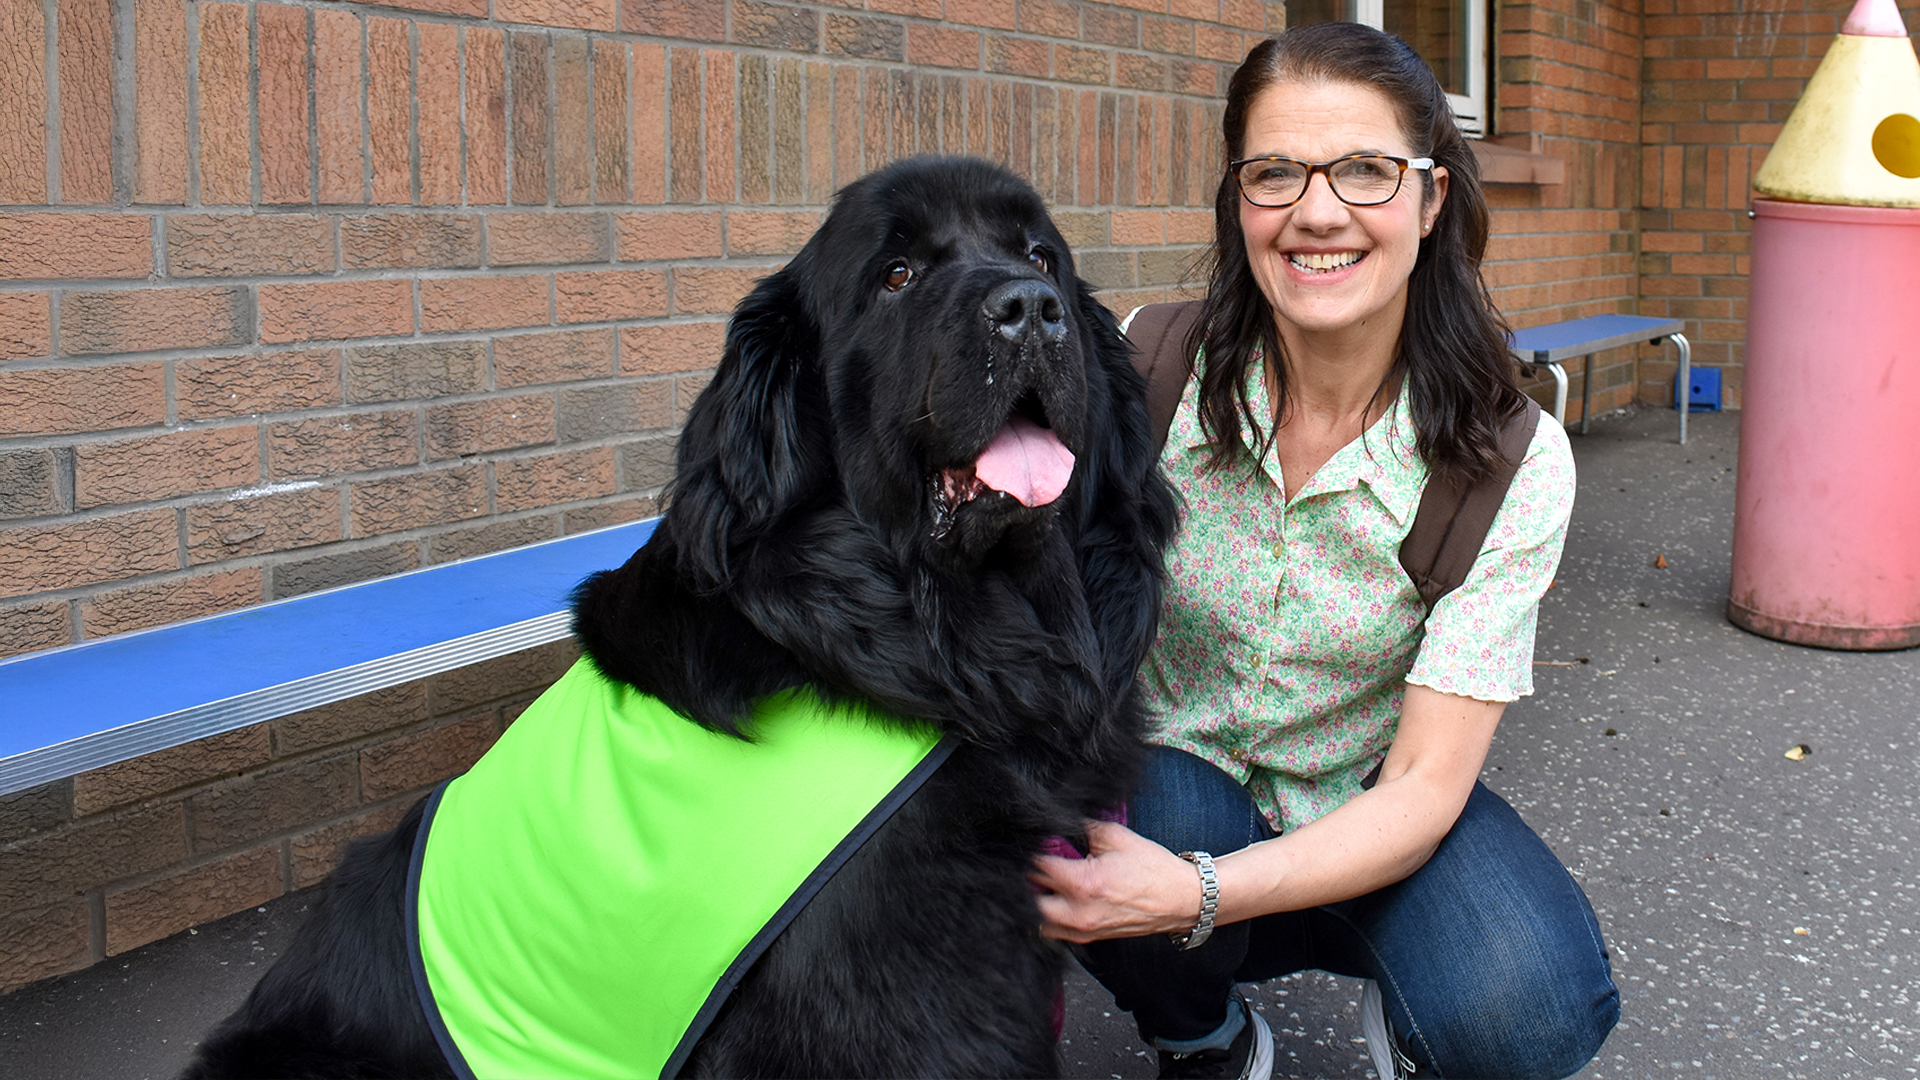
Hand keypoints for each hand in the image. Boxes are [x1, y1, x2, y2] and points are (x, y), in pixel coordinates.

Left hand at [1029, 820, 1205, 943]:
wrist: (1182, 899)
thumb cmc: (1153, 868)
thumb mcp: (1116, 836)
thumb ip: (1081, 827)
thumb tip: (1056, 820)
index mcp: (1083, 884)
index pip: (1038, 867)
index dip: (1029, 851)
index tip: (1029, 841)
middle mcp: (1079, 913)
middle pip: (1029, 899)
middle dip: (1026, 879)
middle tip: (1030, 863)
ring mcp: (1083, 930)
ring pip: (1038, 922)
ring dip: (1034, 902)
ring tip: (1041, 883)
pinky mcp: (1089, 939)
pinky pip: (1054, 933)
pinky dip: (1048, 917)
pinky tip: (1055, 899)